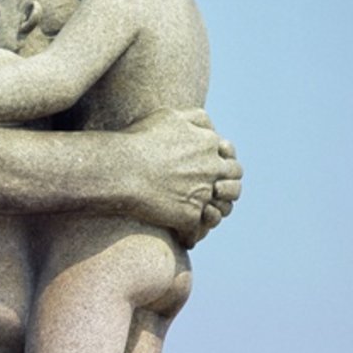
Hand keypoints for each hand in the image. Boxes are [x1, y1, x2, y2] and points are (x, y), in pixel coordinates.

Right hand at [125, 109, 242, 247]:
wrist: (119, 169)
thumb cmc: (138, 140)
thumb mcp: (169, 115)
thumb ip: (195, 118)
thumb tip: (210, 127)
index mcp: (209, 144)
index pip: (228, 156)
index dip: (220, 163)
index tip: (208, 169)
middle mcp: (211, 169)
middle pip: (232, 183)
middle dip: (224, 189)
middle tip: (210, 194)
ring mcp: (202, 194)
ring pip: (220, 210)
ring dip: (214, 214)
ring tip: (202, 217)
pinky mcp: (189, 216)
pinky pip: (196, 231)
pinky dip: (190, 237)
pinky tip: (182, 237)